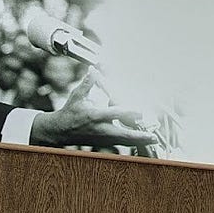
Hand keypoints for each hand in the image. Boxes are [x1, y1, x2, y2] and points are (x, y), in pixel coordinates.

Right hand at [28, 71, 158, 146]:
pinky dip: (131, 142)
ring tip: (153, 139)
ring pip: (124, 141)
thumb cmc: (70, 112)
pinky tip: (142, 141)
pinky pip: (120, 143)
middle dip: (139, 136)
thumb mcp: (77, 96)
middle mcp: (101, 129)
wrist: (60, 131)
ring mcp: (103, 138)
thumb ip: (88, 83)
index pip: (114, 114)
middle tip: (153, 136)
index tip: (140, 111)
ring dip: (139, 141)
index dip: (128, 112)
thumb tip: (93, 69)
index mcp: (96, 116)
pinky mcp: (103, 143)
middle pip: (123, 134)